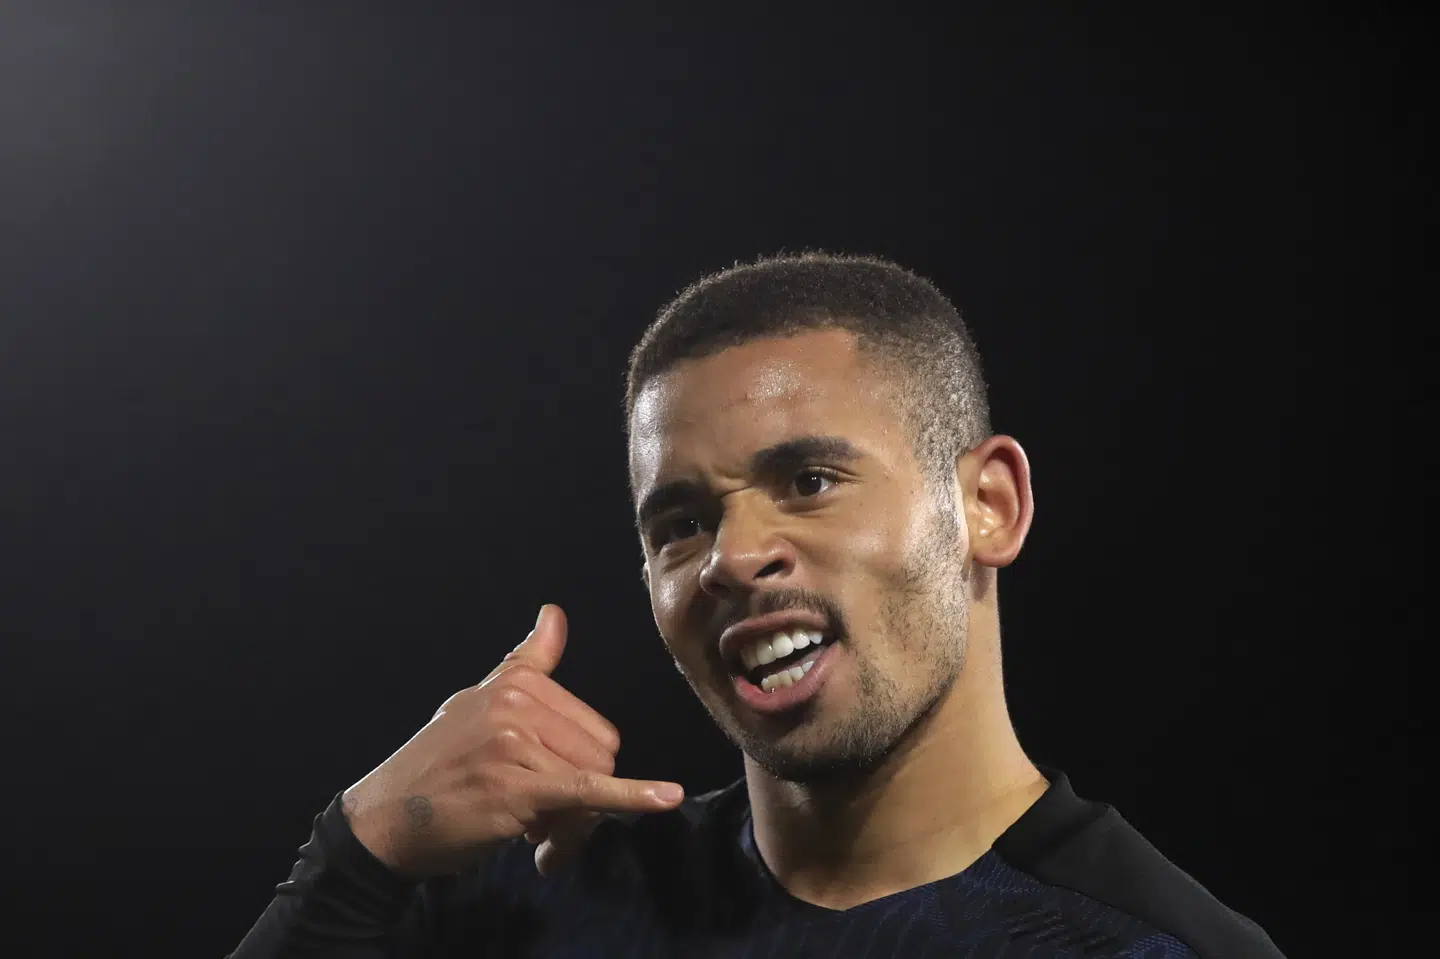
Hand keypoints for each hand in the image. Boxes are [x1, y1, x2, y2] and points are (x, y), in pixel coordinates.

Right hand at [340, 605, 683, 879]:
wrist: (384, 821)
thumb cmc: (435, 768)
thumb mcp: (476, 703)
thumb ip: (524, 664)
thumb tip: (554, 613)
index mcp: (515, 682)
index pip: (593, 728)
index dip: (578, 768)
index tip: (547, 789)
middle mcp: (517, 703)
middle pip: (601, 756)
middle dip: (583, 800)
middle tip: (540, 825)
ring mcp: (517, 742)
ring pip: (592, 787)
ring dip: (573, 826)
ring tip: (532, 839)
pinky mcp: (518, 785)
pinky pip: (589, 793)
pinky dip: (632, 797)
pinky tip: (667, 797)